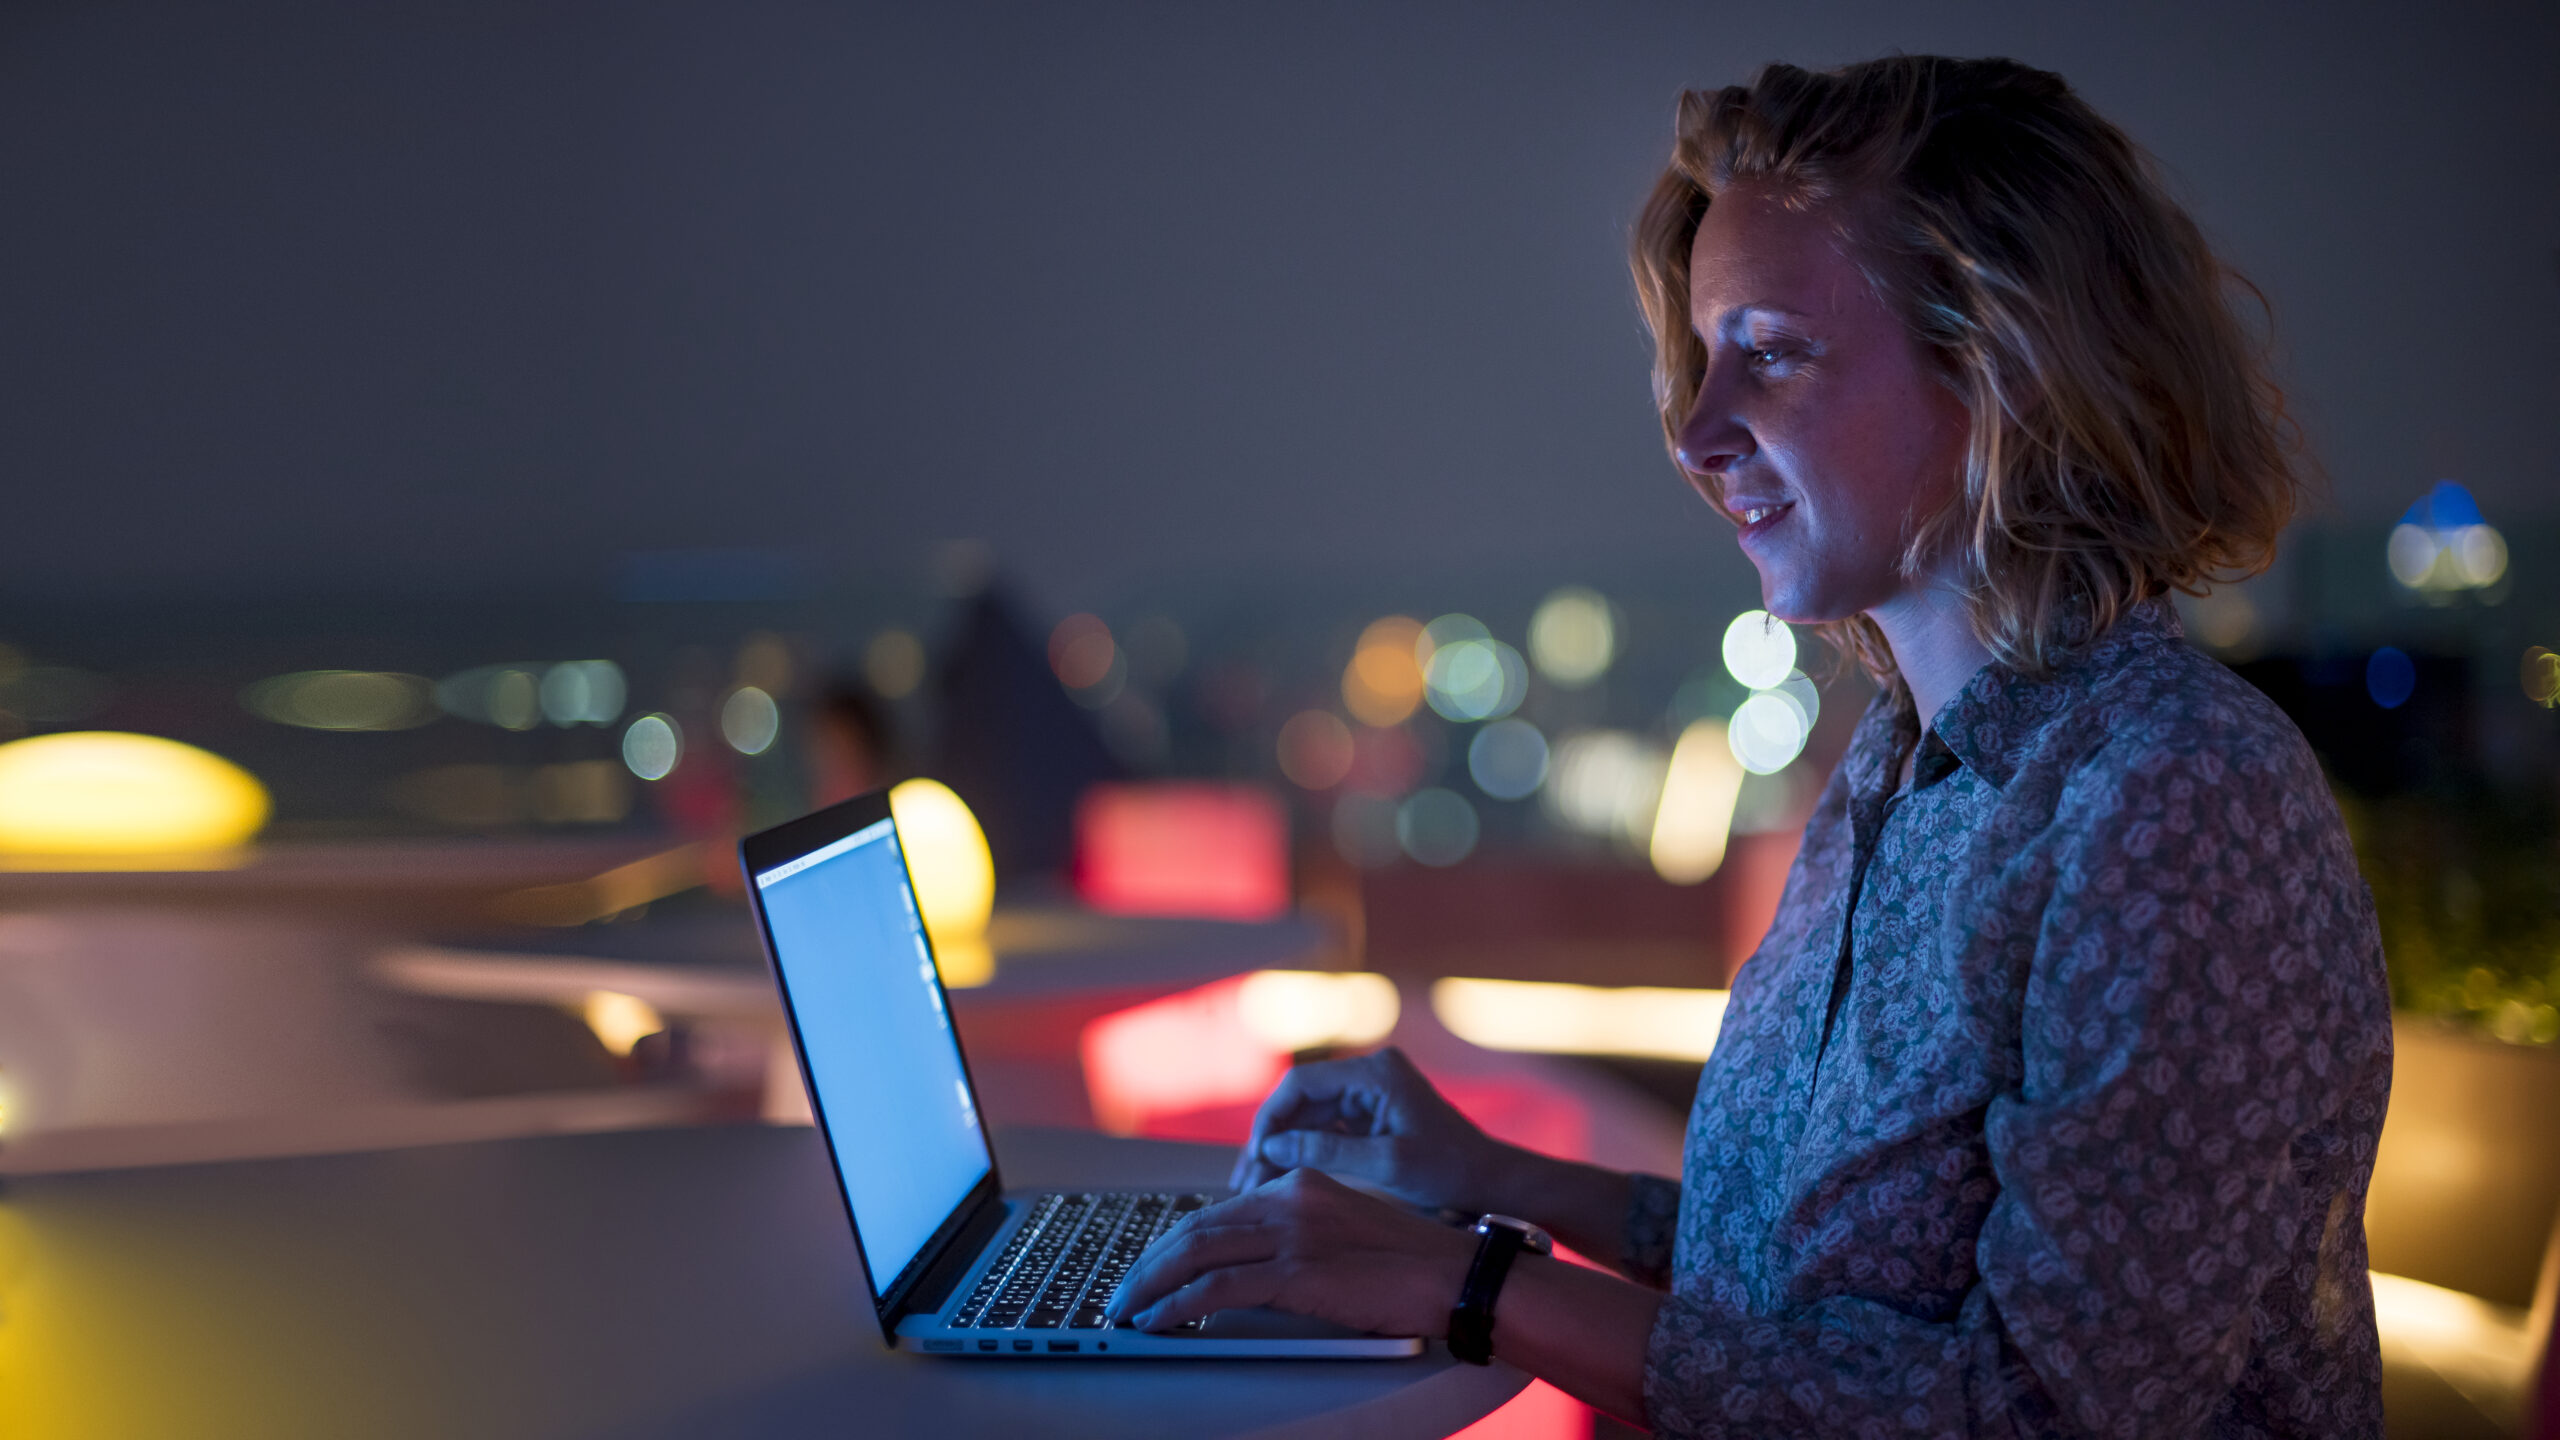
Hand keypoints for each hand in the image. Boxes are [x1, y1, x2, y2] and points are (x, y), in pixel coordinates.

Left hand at [1104, 1167, 1474, 1336]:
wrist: (1457, 1274)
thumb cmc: (1410, 1261)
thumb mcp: (1345, 1227)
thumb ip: (1299, 1231)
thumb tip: (1249, 1265)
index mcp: (1300, 1182)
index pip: (1218, 1210)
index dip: (1174, 1242)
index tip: (1149, 1267)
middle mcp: (1290, 1197)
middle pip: (1196, 1227)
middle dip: (1148, 1263)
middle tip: (1120, 1292)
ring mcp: (1293, 1233)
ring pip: (1196, 1252)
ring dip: (1150, 1285)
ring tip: (1125, 1311)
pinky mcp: (1299, 1271)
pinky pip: (1218, 1287)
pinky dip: (1177, 1305)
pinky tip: (1158, 1321)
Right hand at [1228, 1046, 1509, 1210]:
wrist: (1494, 1181)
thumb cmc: (1451, 1170)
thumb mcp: (1387, 1163)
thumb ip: (1327, 1150)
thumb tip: (1272, 1145)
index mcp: (1376, 1073)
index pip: (1303, 1084)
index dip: (1271, 1119)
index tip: (1254, 1155)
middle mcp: (1370, 1074)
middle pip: (1303, 1101)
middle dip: (1273, 1139)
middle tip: (1247, 1179)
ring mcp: (1372, 1094)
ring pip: (1311, 1117)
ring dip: (1285, 1148)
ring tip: (1259, 1186)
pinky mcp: (1374, 1115)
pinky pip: (1328, 1129)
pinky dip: (1307, 1152)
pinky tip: (1286, 1179)